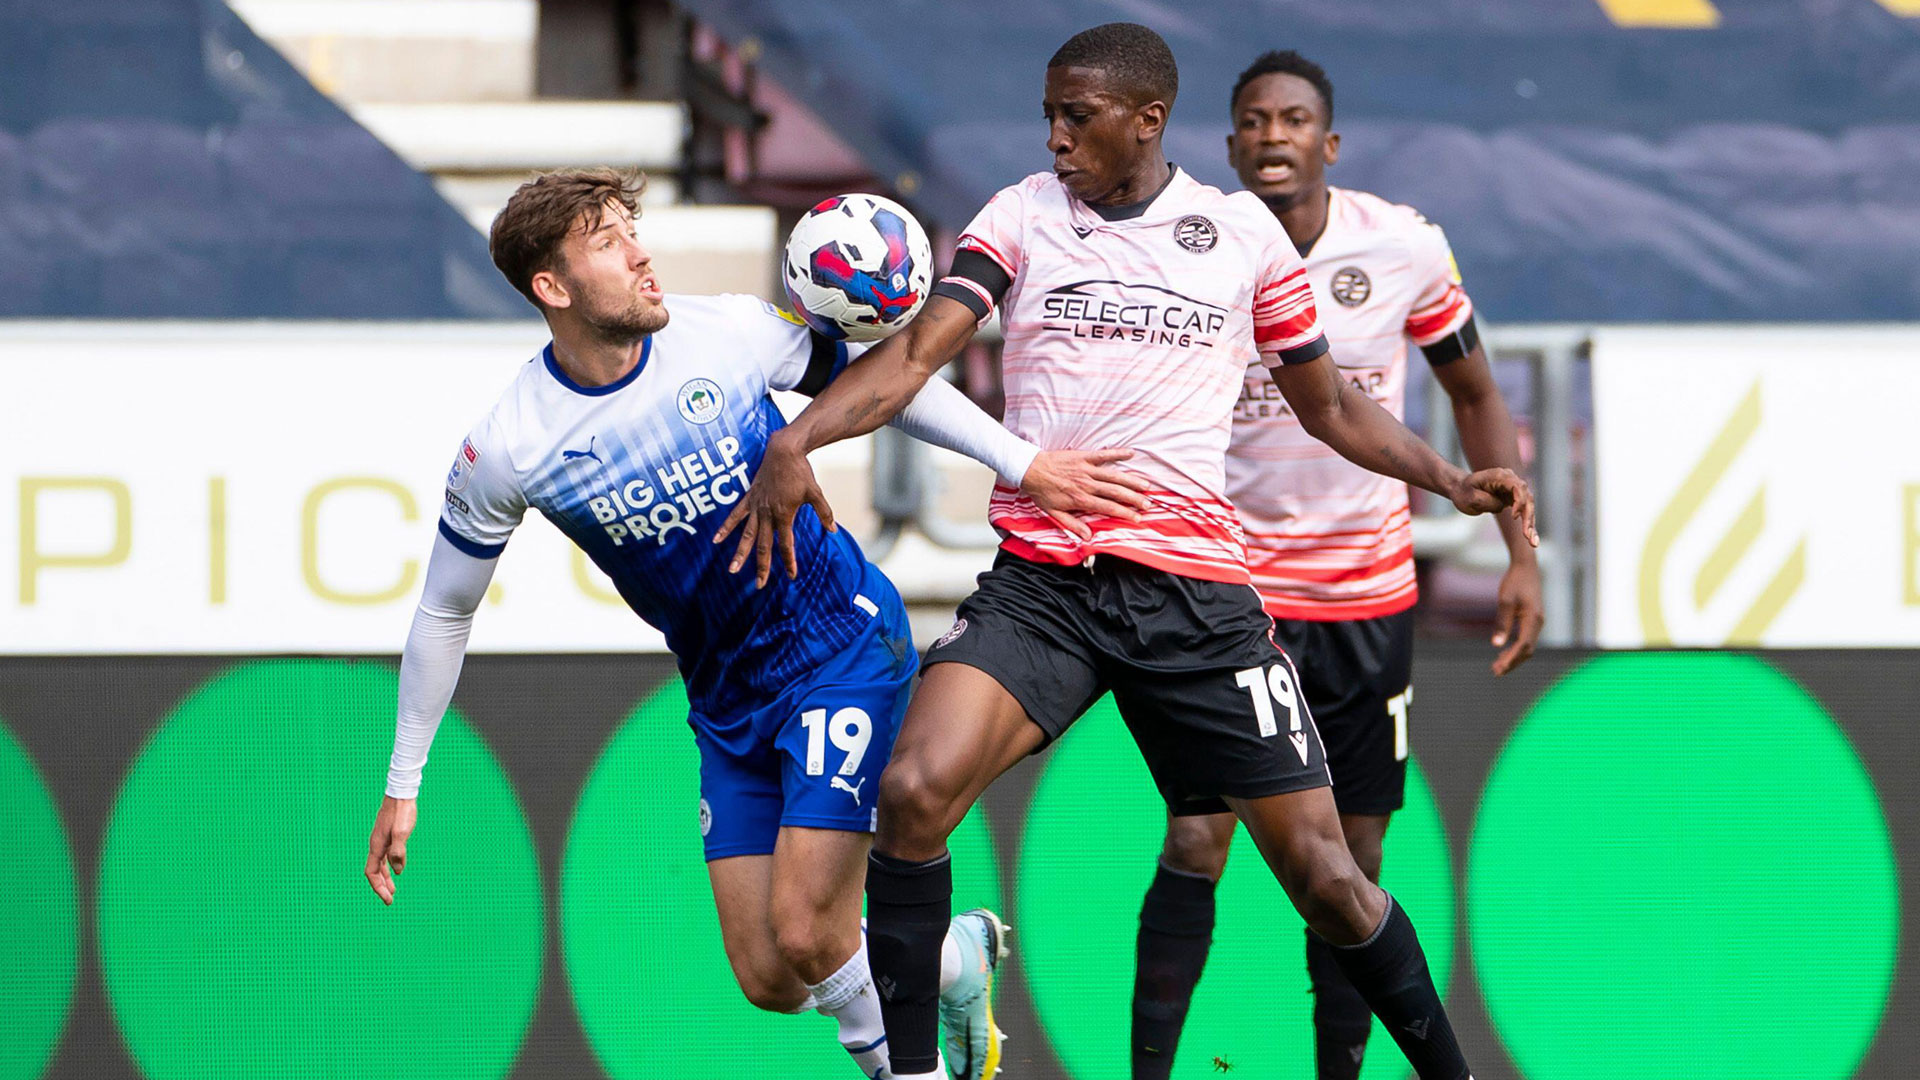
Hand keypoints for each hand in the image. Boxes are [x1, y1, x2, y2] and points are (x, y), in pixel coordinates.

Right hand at [366, 795, 416, 905]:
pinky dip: (389, 867)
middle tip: (390, 900)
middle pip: (374, 871)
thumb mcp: (402, 831)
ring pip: (379, 865)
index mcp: (377, 846)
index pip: (372, 873)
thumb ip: (399, 850)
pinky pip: (385, 856)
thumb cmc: (402, 811)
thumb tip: (397, 870)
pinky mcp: (388, 836)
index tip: (388, 899)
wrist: (401, 794)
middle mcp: (376, 845)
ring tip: (393, 890)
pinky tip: (397, 870)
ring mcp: (381, 840)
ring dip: (385, 878)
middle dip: (381, 886)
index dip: (378, 887)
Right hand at [712, 430, 836, 588]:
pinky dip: (726, 528)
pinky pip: (735, 516)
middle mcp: (768, 514)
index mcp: (785, 515)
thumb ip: (824, 513)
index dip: (789, 561)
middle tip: (760, 585)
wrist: (784, 450)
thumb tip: (832, 530)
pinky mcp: (749, 498)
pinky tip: (716, 540)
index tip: (792, 576)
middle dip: (762, 567)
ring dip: (740, 554)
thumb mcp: (816, 493)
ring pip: (746, 536)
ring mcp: (756, 507)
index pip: (786, 545)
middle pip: (764, 546)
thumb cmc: (801, 471)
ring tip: (733, 570)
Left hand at [1019, 448, 1151, 539]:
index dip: (1124, 514)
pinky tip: (1131, 453)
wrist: (1029, 470)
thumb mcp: (1054, 513)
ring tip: (1146, 486)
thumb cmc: (1041, 492)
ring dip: (1131, 480)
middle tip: (1148, 504)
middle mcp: (1087, 484)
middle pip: (1116, 492)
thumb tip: (1088, 537)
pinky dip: (1117, 453)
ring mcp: (1086, 469)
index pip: (1108, 508)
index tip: (1137, 518)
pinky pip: (1103, 455)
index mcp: (1081, 499)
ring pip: (1114, 475)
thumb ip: (1073, 525)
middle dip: (1134, 499)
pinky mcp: (1083, 456)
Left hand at [1449, 468, 1537, 547]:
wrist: (1460, 488)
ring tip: (1533, 543)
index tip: (1514, 517)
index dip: (1519, 502)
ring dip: (1531, 525)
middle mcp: (1510, 480)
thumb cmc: (1464, 492)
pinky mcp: (1513, 499)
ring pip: (1528, 507)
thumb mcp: (1471, 498)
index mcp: (1500, 476)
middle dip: (1529, 517)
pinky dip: (1528, 525)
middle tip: (1527, 535)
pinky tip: (1532, 539)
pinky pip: (1524, 512)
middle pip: (1527, 498)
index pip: (1518, 487)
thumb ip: (1488, 501)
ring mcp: (1513, 490)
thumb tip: (1503, 507)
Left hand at [1490, 558, 1543, 675]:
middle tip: (1495, 672)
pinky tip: (1503, 652)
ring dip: (1514, 657)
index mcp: (1533, 619)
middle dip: (1512, 662)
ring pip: (1528, 646)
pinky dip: (1516, 648)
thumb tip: (1496, 645)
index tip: (1498, 668)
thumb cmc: (1515, 581)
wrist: (1526, 567)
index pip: (1523, 646)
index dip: (1511, 659)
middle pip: (1527, 650)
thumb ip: (1502, 623)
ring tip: (1497, 666)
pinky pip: (1527, 639)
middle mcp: (1538, 623)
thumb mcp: (1505, 601)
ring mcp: (1537, 622)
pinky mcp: (1533, 620)